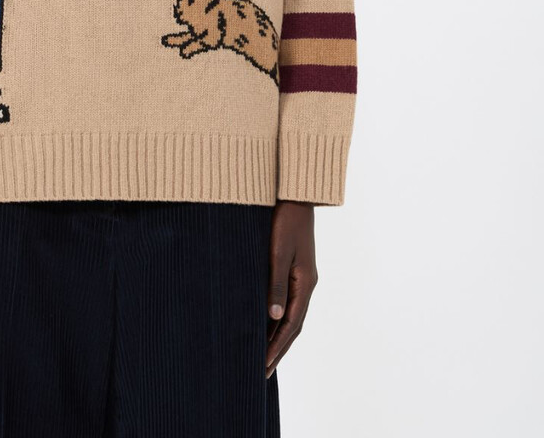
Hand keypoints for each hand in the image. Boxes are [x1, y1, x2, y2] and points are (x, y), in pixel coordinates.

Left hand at [265, 200, 317, 378]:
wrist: (295, 196)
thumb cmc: (285, 221)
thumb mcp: (278, 252)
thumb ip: (275, 283)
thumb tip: (274, 317)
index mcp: (305, 283)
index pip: (291, 325)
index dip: (277, 347)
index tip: (263, 366)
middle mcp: (306, 284)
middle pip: (294, 326)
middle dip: (278, 349)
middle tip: (262, 372)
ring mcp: (302, 278)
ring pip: (291, 316)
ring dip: (278, 337)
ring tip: (264, 356)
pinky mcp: (295, 269)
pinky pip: (287, 302)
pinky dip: (278, 318)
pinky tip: (267, 323)